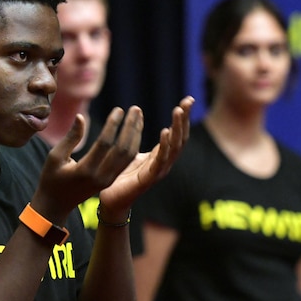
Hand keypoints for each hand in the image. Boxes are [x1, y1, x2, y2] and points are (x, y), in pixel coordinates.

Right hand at [31, 104, 147, 220]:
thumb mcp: (55, 157)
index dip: (113, 125)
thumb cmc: (51, 178)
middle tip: (135, 109)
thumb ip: (70, 138)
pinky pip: (126, 161)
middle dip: (131, 128)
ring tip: (138, 116)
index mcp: (85, 170)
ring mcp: (108, 180)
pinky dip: (132, 144)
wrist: (56, 205)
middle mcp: (100, 177)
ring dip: (135, 135)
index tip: (119, 109)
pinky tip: (134, 129)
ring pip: (128, 156)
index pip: (105, 144)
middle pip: (123, 150)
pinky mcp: (111, 180)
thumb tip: (82, 117)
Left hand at [97, 96, 193, 214]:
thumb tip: (137, 114)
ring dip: (177, 128)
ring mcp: (159, 172)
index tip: (188, 100)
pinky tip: (166, 132)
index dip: (183, 118)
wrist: (112, 200)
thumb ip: (136, 136)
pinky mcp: (148, 179)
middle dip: (184, 119)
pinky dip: (165, 146)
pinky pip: (160, 161)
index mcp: (161, 156)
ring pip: (174, 147)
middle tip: (187, 102)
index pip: (177, 134)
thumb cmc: (121, 176)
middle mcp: (164, 163)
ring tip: (177, 111)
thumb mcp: (131, 151)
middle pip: (180, 138)